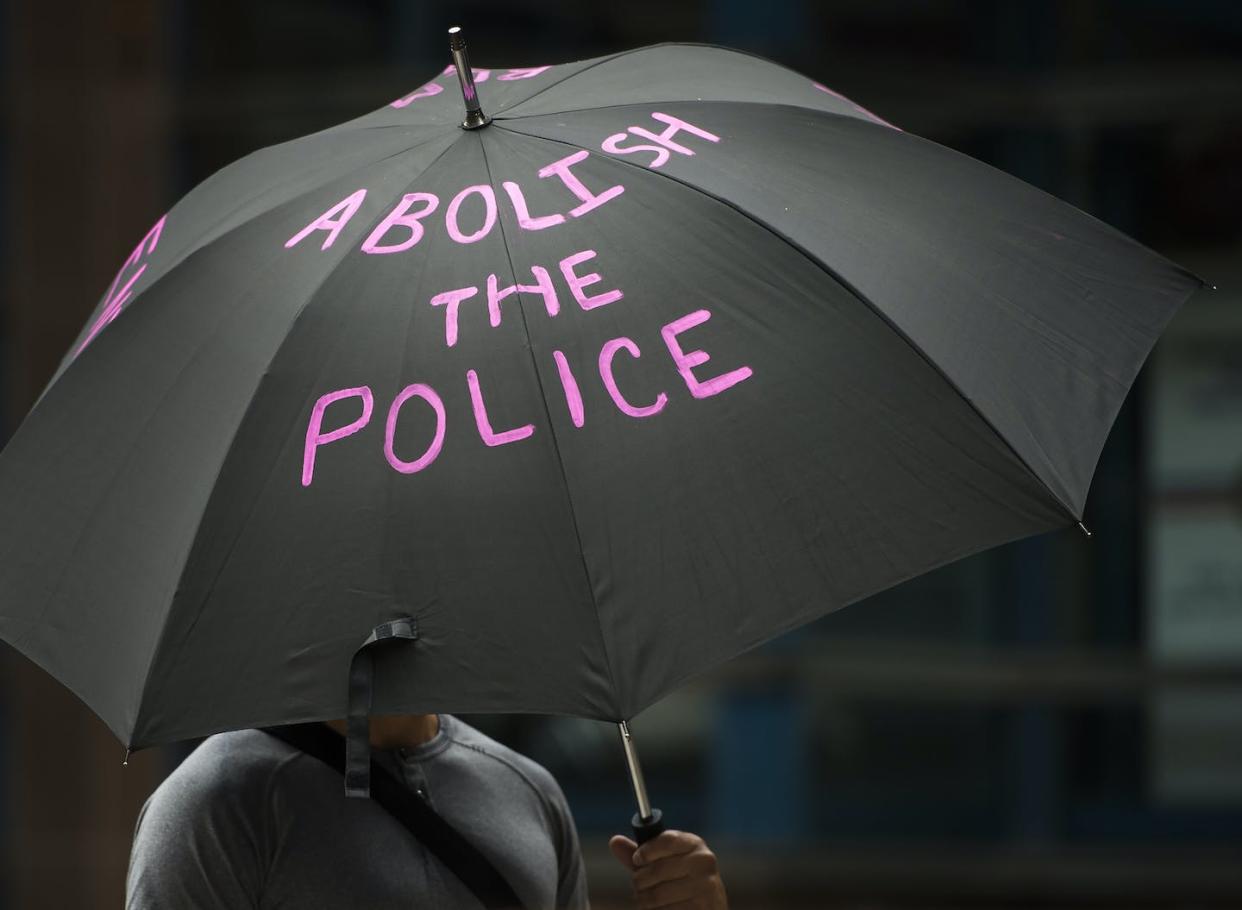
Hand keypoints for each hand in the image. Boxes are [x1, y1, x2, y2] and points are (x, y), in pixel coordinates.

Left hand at [609, 830, 727, 908]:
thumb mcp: (664, 863)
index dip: (646, 852)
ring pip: (657, 895)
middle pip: (656, 870)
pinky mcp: (701, 907)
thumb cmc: (681, 882)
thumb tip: (614, 841)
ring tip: (650, 901)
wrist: (708, 907)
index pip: (666, 840)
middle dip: (640, 882)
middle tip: (640, 888)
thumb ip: (640, 855)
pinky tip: (662, 909)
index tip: (637, 861)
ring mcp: (705, 886)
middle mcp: (703, 861)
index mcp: (693, 844)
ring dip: (645, 901)